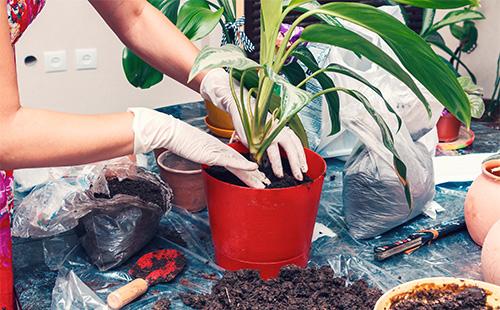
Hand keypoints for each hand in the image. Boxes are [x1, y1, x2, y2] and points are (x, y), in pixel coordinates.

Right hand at [128, 108, 269, 187]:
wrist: (173, 133)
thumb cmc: (182, 141)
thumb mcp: (197, 150)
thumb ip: (206, 155)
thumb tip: (208, 160)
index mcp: (219, 149)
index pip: (237, 161)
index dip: (248, 170)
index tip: (258, 176)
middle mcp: (222, 150)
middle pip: (242, 164)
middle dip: (255, 175)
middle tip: (267, 182)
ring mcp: (219, 152)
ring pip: (240, 164)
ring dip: (253, 175)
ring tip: (263, 183)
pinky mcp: (213, 153)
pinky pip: (231, 161)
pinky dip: (243, 165)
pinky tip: (253, 168)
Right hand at [200, 68, 307, 179]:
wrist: (241, 107)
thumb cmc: (254, 120)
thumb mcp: (268, 129)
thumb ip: (274, 142)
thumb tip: (277, 158)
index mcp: (282, 127)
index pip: (296, 142)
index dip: (301, 155)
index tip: (304, 167)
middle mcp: (279, 128)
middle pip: (292, 146)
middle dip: (297, 163)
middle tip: (300, 175)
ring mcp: (269, 130)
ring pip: (279, 148)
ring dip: (280, 164)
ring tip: (280, 175)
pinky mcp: (257, 134)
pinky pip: (264, 149)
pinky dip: (265, 159)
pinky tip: (265, 168)